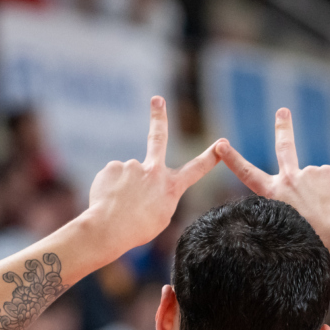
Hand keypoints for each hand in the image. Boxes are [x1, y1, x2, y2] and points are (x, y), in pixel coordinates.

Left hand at [86, 96, 222, 249]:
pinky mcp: (113, 167)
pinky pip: (111, 178)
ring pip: (127, 176)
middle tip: (157, 100)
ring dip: (122, 189)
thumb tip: (145, 184)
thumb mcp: (159, 218)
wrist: (109, 229)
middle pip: (159, 136)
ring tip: (119, 205)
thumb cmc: (136, 230)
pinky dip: (108, 189)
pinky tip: (108, 201)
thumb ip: (159, 196)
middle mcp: (154, 171)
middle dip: (159, 116)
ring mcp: (133, 166)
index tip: (221, 144)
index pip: (196, 169)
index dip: (210, 157)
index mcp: (171, 187)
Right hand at [218, 108, 329, 246]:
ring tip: (328, 211)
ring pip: (318, 181)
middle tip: (283, 111)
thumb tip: (312, 186)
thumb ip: (294, 200)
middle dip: (282, 127)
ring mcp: (310, 172)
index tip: (220, 145)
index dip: (232, 159)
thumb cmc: (312, 239)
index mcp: (273, 194)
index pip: (247, 174)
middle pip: (284, 147)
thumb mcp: (289, 222)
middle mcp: (289, 178)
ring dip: (324, 194)